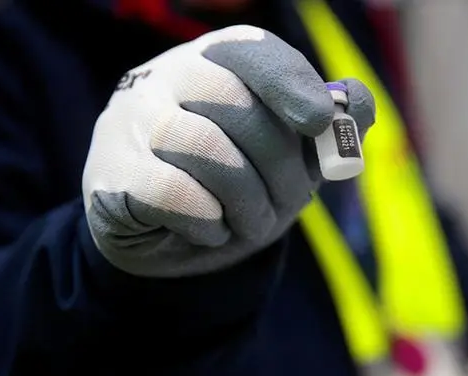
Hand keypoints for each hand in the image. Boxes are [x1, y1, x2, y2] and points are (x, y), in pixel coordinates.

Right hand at [82, 25, 375, 276]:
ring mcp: (132, 123)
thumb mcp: (295, 155)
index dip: (291, 83)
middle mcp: (168, 78)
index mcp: (217, 61)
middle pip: (233, 100)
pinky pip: (172, 192)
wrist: (172, 233)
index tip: (319, 120)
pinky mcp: (111, 176)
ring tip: (254, 222)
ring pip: (204, 146)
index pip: (252, 50)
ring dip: (248, 200)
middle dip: (279, 163)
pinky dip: (209, 222)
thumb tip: (356, 106)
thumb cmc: (241, 180)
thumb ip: (331, 128)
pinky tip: (212, 230)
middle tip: (294, 202)